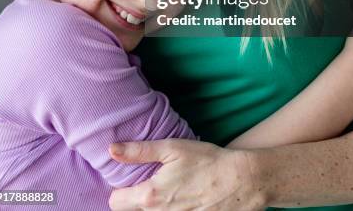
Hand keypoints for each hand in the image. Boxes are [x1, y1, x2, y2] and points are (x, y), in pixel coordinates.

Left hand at [108, 139, 266, 209]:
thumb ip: (139, 151)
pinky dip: (170, 210)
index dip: (119, 189)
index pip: (115, 202)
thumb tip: (111, 150)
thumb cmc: (206, 161)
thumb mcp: (172, 148)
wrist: (240, 181)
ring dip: (154, 206)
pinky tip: (182, 198)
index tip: (129, 178)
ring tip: (168, 189)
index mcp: (150, 196)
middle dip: (134, 199)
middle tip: (148, 182)